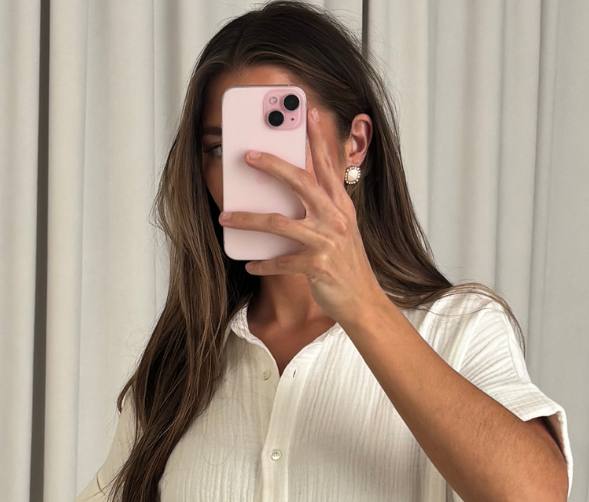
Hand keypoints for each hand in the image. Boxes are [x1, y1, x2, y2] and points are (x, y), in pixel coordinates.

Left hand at [218, 107, 382, 327]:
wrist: (363, 302)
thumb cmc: (347, 266)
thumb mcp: (342, 231)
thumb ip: (324, 209)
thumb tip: (292, 194)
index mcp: (341, 206)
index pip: (327, 165)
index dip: (317, 138)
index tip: (308, 112)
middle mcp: (335, 218)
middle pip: (299, 181)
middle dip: (272, 165)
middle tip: (248, 155)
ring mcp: (326, 241)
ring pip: (278, 222)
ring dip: (247, 219)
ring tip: (225, 217)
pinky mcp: (317, 265)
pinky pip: (281, 260)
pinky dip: (263, 262)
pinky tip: (250, 263)